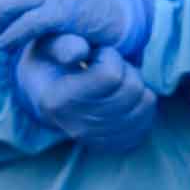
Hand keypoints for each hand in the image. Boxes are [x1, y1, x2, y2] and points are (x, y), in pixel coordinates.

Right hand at [14, 34, 156, 153]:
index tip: (96, 53)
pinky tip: (124, 96)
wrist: (42, 94)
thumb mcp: (48, 46)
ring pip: (145, 104)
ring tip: (116, 81)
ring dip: (137, 85)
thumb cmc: (50, 62)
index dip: (110, 56)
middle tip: (109, 67)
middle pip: (132, 89)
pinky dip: (143, 104)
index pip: (110, 75)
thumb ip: (64, 44)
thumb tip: (80, 52)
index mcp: (58, 101)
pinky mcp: (114, 144)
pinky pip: (147, 121)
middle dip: (127, 69)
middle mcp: (77, 126)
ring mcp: (98, 139)